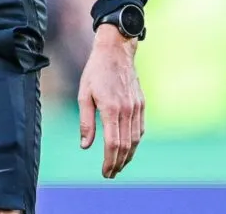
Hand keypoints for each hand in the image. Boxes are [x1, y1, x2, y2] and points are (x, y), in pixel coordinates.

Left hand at [78, 24, 144, 178]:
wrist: (116, 51)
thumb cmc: (96, 72)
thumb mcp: (84, 94)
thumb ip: (86, 122)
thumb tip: (85, 146)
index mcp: (111, 109)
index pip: (112, 144)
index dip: (109, 161)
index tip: (105, 172)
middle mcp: (127, 111)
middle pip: (125, 146)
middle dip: (118, 163)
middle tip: (110, 174)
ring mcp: (136, 108)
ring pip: (135, 140)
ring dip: (128, 156)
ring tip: (118, 165)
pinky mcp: (141, 104)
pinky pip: (140, 129)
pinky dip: (134, 142)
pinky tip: (128, 148)